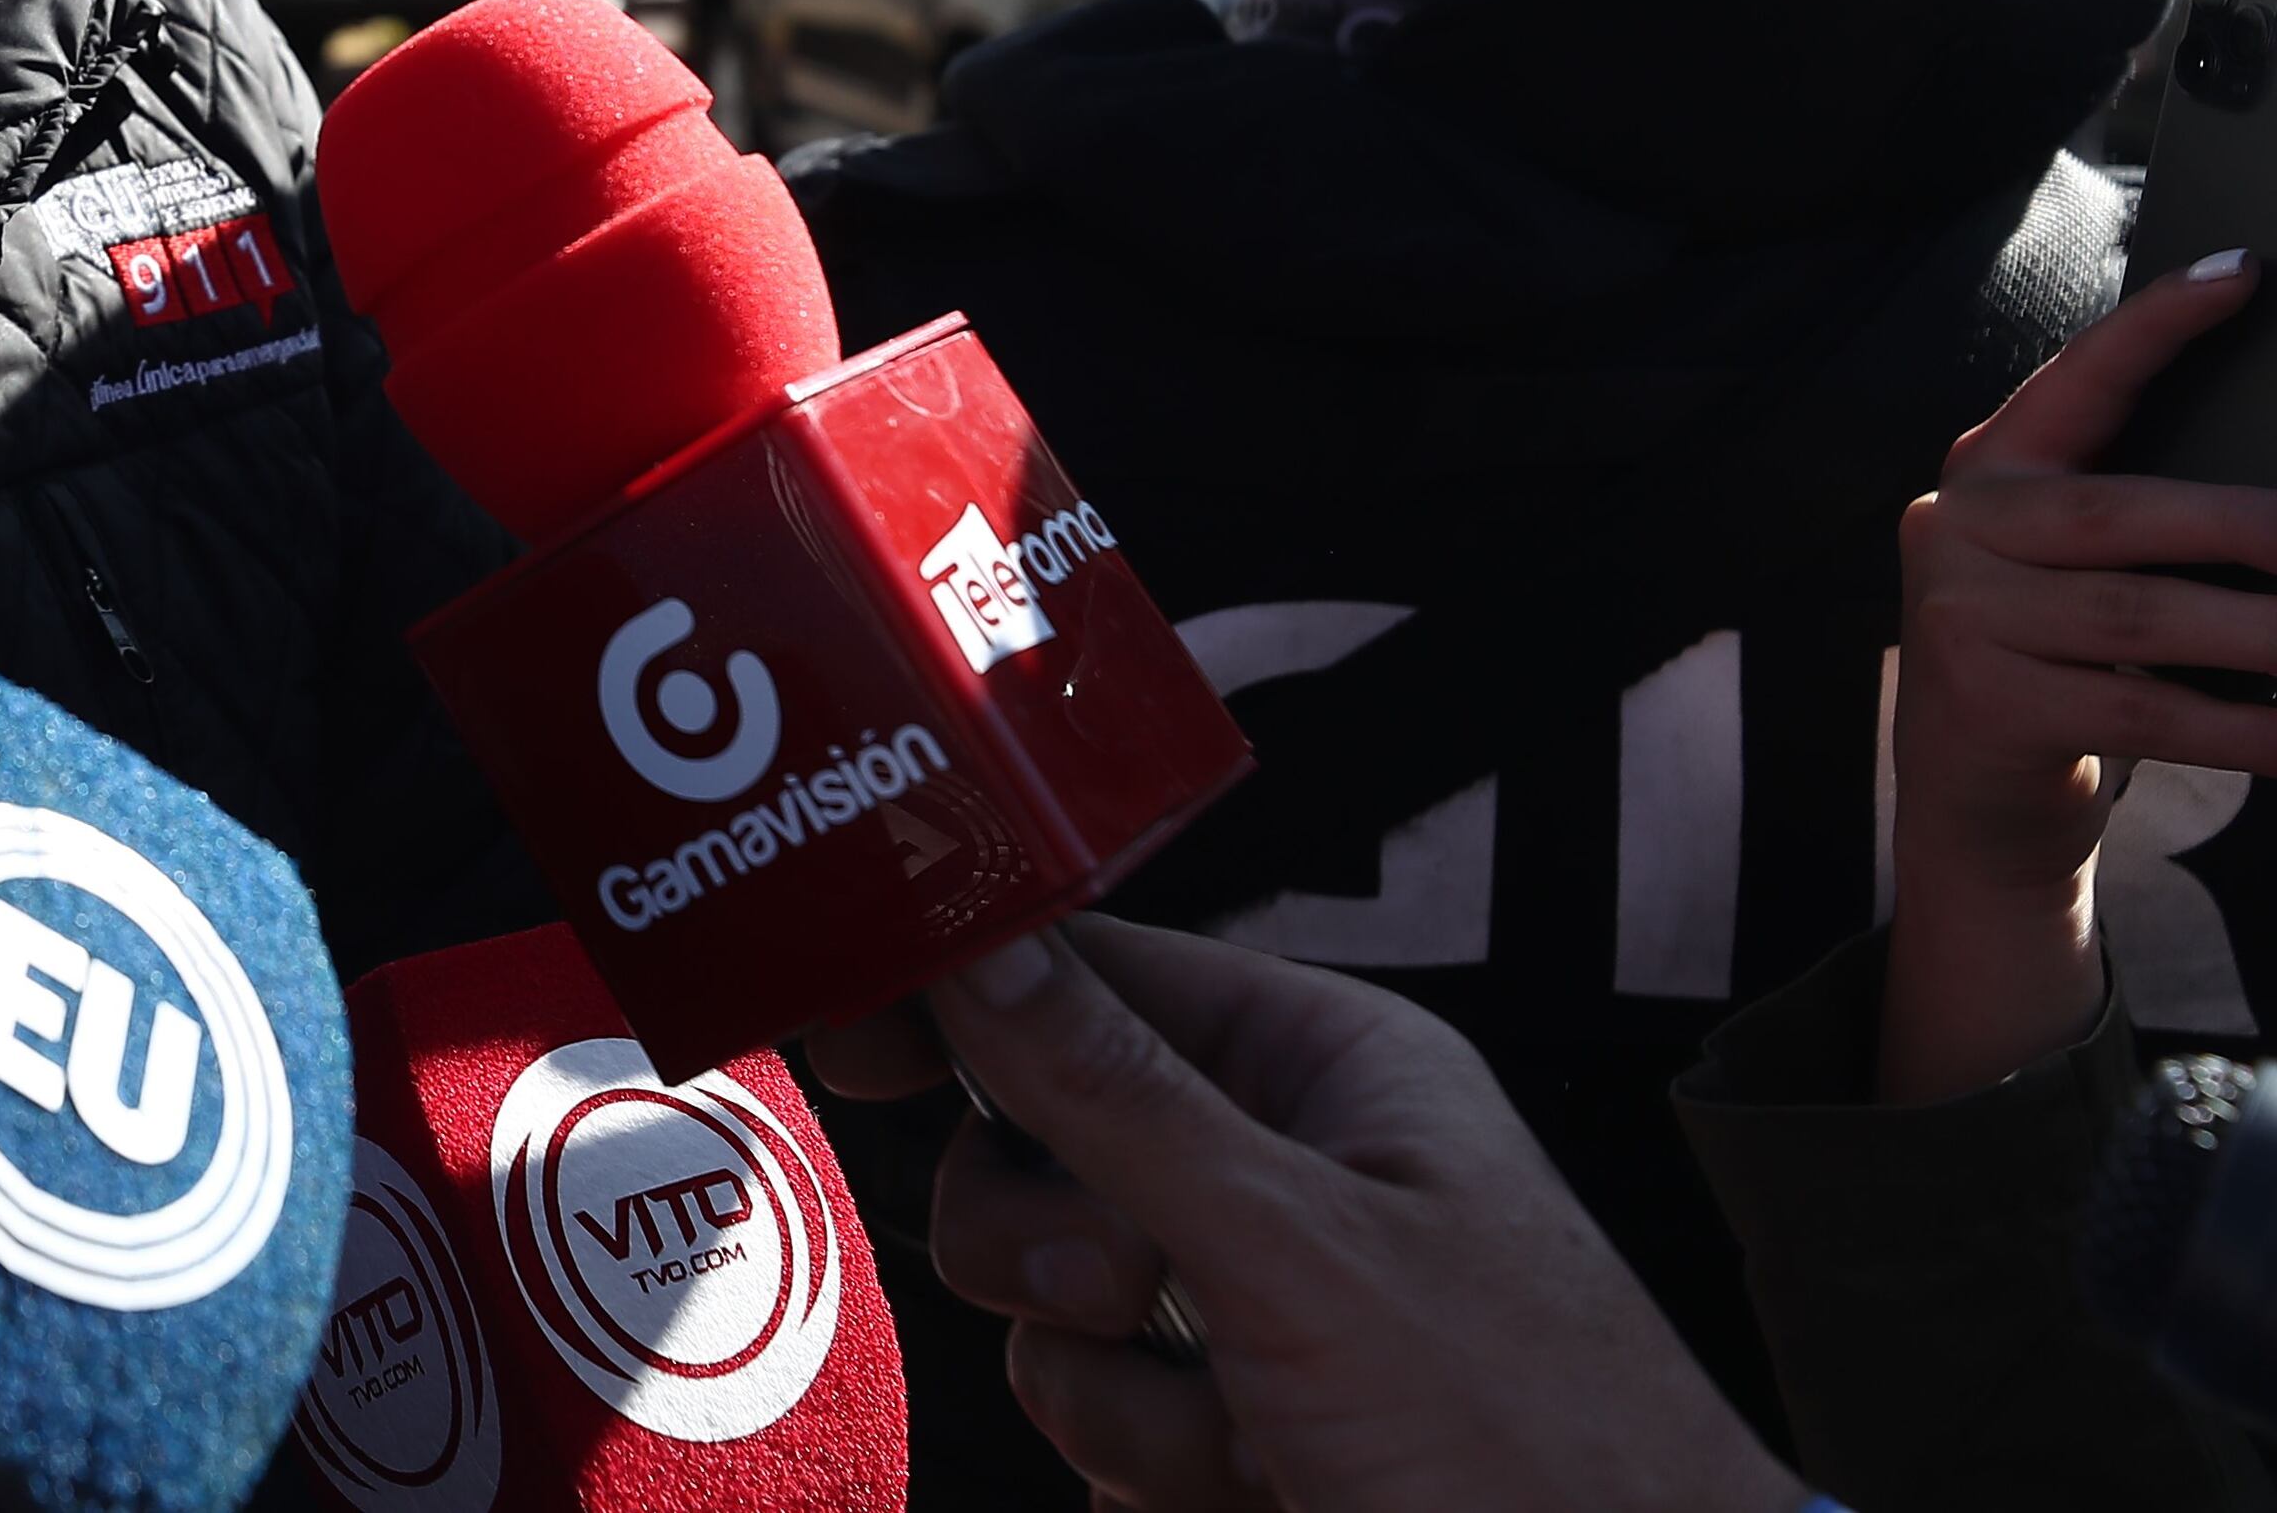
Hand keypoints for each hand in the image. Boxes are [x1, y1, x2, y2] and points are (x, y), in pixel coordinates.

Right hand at [810, 921, 1796, 1512]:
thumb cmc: (1543, 1450)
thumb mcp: (1299, 1251)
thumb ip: (1115, 1094)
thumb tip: (973, 944)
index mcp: (1326, 1067)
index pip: (1092, 975)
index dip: (967, 999)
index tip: (858, 1042)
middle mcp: (1285, 1170)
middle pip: (1036, 1149)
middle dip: (1057, 1250)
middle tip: (1133, 1298)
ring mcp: (1259, 1309)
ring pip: (1050, 1305)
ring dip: (1125, 1397)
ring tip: (1256, 1442)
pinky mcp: (1237, 1428)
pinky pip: (1095, 1417)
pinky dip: (1155, 1469)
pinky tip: (1265, 1493)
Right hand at [1882, 245, 2276, 1100]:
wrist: (1969, 803)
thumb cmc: (2056, 662)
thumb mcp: (2070, 570)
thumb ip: (2137, 519)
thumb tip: (2274, 504)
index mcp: (1988, 471)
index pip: (2079, 378)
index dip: (2159, 323)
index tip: (2247, 273)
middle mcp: (1956, 526)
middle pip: (2125, 510)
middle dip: (2252, 526)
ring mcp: (1961, 616)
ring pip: (2146, 615)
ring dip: (2268, 635)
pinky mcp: (1986, 705)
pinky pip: (2145, 709)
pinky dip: (2244, 728)